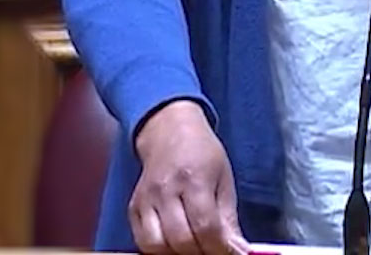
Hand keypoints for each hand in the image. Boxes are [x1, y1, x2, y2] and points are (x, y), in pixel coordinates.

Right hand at [131, 100, 248, 254]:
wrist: (168, 129)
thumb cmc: (202, 152)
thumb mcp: (224, 179)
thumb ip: (228, 218)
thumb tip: (237, 251)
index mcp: (194, 178)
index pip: (206, 227)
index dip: (220, 249)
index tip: (232, 254)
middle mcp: (166, 189)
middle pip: (180, 239)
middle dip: (201, 253)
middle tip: (214, 251)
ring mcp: (146, 199)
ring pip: (156, 245)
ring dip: (177, 254)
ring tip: (194, 249)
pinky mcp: (133, 207)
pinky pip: (141, 240)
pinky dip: (159, 250)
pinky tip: (174, 244)